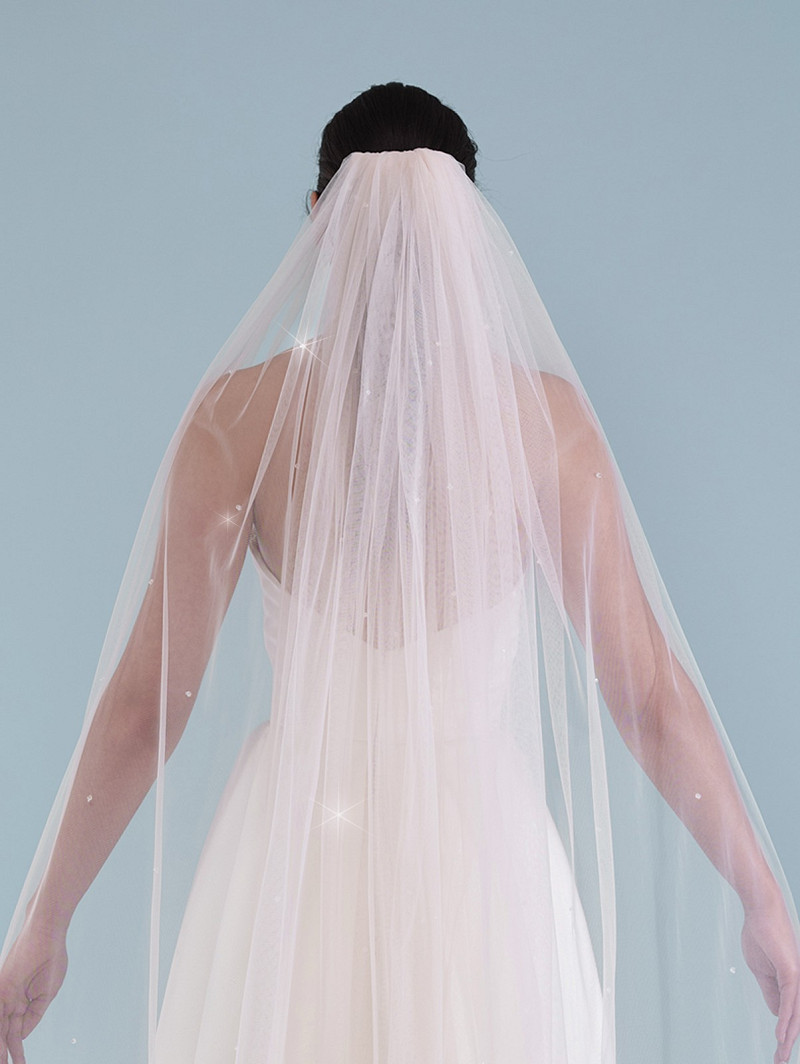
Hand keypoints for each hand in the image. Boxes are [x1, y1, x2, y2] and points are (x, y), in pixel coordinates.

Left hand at [0, 920, 67, 1063]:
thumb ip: (35, 1012)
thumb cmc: (52, 955)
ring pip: (0, 1026)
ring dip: (1, 1047)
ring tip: (2, 1063)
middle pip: (6, 1031)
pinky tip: (1, 1046)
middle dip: (6, 1052)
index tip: (19, 1062)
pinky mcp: (1, 986)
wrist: (47, 931)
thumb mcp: (48, 992)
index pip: (18, 1029)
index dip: (17, 1047)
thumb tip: (23, 1033)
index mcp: (24, 1000)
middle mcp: (12, 999)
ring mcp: (5, 993)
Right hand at [741, 892, 799, 1063]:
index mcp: (793, 982)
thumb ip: (770, 992)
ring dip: (788, 1037)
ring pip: (797, 1015)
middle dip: (789, 1042)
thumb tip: (778, 1015)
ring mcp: (798, 976)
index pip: (792, 1014)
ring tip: (780, 1056)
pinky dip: (787, 1020)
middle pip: (797, 1019)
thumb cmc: (760, 935)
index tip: (778, 1051)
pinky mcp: (792, 971)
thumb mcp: (761, 970)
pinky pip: (790, 1001)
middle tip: (779, 1061)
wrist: (759, 910)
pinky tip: (781, 1035)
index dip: (786, 1034)